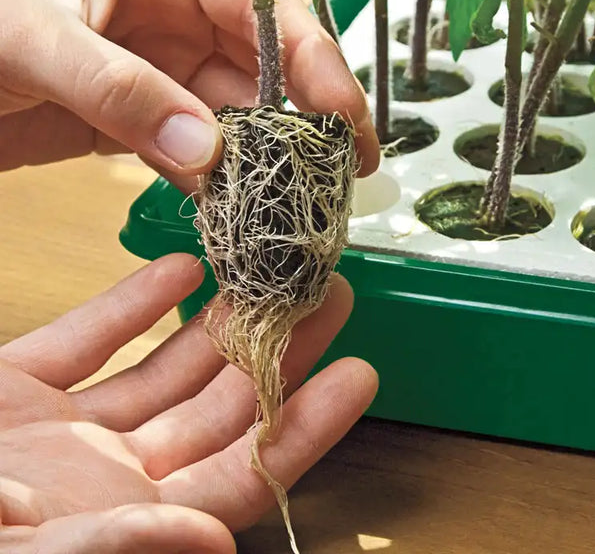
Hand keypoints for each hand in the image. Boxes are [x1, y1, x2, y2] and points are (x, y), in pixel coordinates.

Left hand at [0, 0, 377, 185]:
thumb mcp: (36, 39)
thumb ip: (121, 90)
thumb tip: (207, 150)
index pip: (255, 1)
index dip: (308, 53)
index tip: (340, 110)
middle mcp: (178, 15)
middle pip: (263, 63)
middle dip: (308, 113)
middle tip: (350, 164)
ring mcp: (168, 73)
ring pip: (237, 114)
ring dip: (270, 155)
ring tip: (308, 194)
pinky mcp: (151, 122)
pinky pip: (199, 150)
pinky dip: (220, 180)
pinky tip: (245, 205)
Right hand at [0, 254, 377, 551]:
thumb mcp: (19, 552)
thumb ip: (110, 549)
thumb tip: (207, 538)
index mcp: (126, 520)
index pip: (244, 470)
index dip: (306, 424)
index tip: (360, 370)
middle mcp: (107, 477)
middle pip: (220, 406)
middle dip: (279, 348)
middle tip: (329, 294)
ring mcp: (62, 432)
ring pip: (164, 366)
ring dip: (218, 319)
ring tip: (266, 272)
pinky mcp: (13, 390)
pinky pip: (87, 341)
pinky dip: (130, 304)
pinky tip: (174, 269)